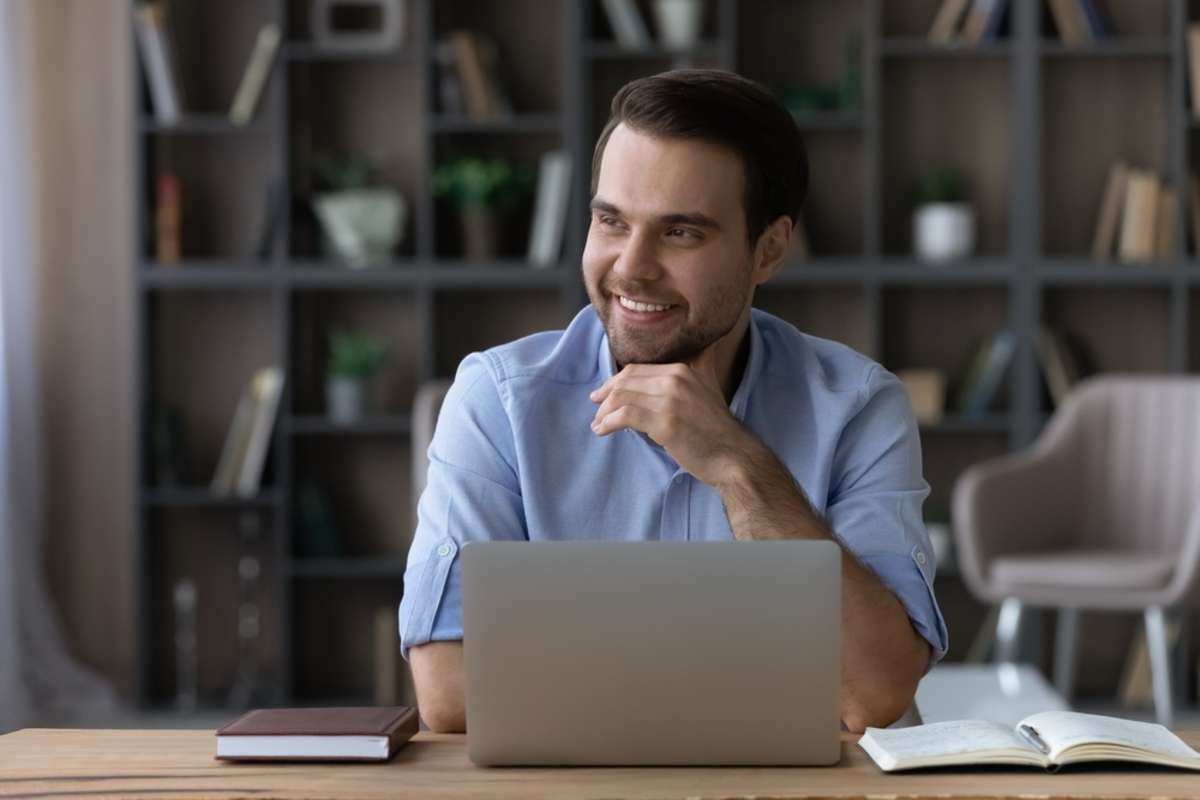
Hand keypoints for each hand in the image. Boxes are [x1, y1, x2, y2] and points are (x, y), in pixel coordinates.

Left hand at [588, 356, 756, 488]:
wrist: (733, 456)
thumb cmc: (715, 429)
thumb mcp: (707, 388)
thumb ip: (692, 372)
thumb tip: (678, 364)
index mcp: (682, 369)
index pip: (637, 370)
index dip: (616, 381)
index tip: (604, 393)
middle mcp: (676, 379)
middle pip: (627, 381)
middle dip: (606, 395)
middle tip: (596, 408)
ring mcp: (670, 400)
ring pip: (622, 397)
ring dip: (604, 412)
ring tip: (598, 424)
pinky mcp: (664, 422)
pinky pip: (625, 416)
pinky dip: (608, 423)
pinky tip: (603, 431)